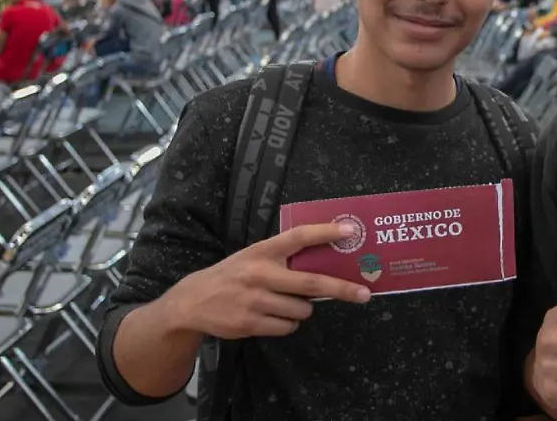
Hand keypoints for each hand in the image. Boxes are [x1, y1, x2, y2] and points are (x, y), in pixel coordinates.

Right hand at [164, 223, 371, 339]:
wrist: (192, 302)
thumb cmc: (233, 275)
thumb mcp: (253, 256)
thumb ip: (282, 257)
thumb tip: (326, 259)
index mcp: (262, 251)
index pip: (298, 236)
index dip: (326, 232)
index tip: (351, 230)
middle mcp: (259, 273)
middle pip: (311, 283)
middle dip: (341, 289)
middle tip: (364, 293)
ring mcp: (254, 300)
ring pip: (302, 310)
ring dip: (303, 309)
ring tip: (286, 302)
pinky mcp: (250, 323)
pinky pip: (287, 327)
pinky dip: (288, 323)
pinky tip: (273, 315)